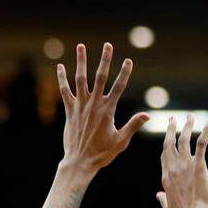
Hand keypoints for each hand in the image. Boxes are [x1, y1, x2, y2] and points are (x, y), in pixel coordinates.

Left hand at [57, 43, 148, 172]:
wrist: (80, 162)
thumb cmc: (102, 153)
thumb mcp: (121, 141)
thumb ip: (133, 125)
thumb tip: (147, 115)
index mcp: (108, 110)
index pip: (118, 87)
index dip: (124, 73)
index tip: (129, 60)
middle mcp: (93, 104)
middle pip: (100, 77)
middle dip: (105, 60)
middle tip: (108, 45)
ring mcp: (80, 106)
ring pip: (80, 79)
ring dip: (81, 62)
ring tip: (81, 46)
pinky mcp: (69, 110)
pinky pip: (64, 91)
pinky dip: (62, 78)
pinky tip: (60, 66)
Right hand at [156, 114, 207, 207]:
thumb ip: (162, 200)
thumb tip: (158, 195)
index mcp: (166, 177)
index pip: (165, 156)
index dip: (167, 146)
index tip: (169, 138)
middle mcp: (173, 167)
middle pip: (169, 143)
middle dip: (171, 129)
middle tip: (173, 119)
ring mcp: (185, 165)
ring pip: (184, 140)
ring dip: (187, 126)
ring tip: (190, 117)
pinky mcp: (198, 166)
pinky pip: (201, 144)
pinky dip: (205, 131)